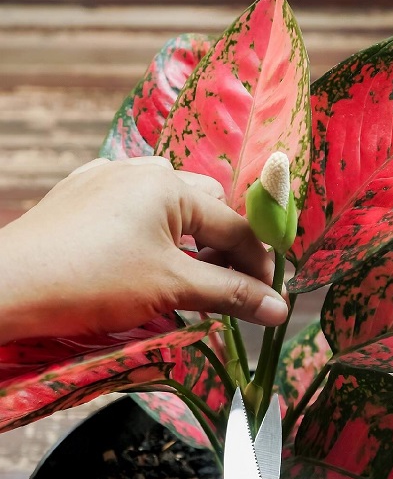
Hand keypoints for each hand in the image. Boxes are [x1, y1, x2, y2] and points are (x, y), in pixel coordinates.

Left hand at [0, 157, 287, 342]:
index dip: (258, 265)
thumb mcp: (171, 288)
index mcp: (170, 184)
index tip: (269, 299)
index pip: (234, 226)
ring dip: (187, 239)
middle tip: (223, 286)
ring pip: (168, 205)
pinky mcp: (80, 193)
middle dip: (223, 245)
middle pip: (205, 206)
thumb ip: (230, 294)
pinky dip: (150, 233)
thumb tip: (280, 309)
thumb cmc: (93, 281)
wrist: (9, 285)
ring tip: (183, 276)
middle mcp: (142, 169)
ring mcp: (106, 177)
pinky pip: (132, 207)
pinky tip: (138, 260)